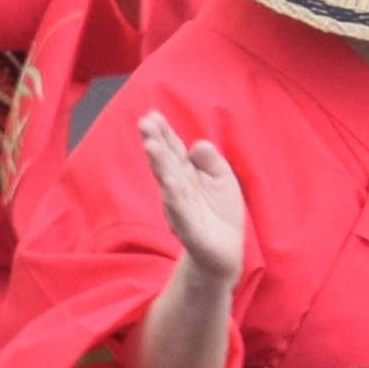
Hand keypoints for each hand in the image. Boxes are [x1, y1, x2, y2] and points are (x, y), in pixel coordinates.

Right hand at [135, 107, 249, 283]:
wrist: (224, 252)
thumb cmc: (219, 211)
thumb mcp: (222, 179)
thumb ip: (211, 161)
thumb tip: (198, 144)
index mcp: (186, 175)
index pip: (172, 151)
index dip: (163, 134)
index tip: (151, 115)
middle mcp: (179, 190)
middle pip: (166, 163)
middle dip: (156, 143)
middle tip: (144, 123)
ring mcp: (181, 210)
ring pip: (168, 184)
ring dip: (160, 165)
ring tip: (152, 146)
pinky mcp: (190, 231)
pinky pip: (180, 213)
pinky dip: (174, 199)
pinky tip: (169, 184)